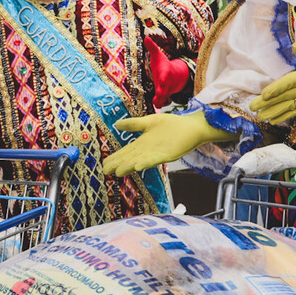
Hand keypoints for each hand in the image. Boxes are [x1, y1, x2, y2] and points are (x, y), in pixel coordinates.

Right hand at [103, 113, 232, 175]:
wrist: (192, 127)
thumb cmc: (172, 125)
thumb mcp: (149, 122)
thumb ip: (133, 124)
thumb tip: (116, 124)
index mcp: (142, 144)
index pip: (125, 152)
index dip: (114, 158)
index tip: (103, 164)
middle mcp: (147, 151)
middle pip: (129, 158)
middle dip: (118, 164)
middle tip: (105, 171)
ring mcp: (156, 154)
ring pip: (139, 161)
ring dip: (129, 167)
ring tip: (118, 172)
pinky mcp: (167, 155)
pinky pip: (154, 160)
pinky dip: (145, 163)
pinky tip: (137, 167)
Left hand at [249, 44, 295, 124]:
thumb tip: (294, 45)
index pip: (290, 83)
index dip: (276, 89)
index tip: (263, 94)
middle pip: (285, 98)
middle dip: (267, 104)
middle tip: (251, 108)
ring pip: (289, 108)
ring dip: (273, 112)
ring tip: (258, 117)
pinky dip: (284, 115)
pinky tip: (274, 119)